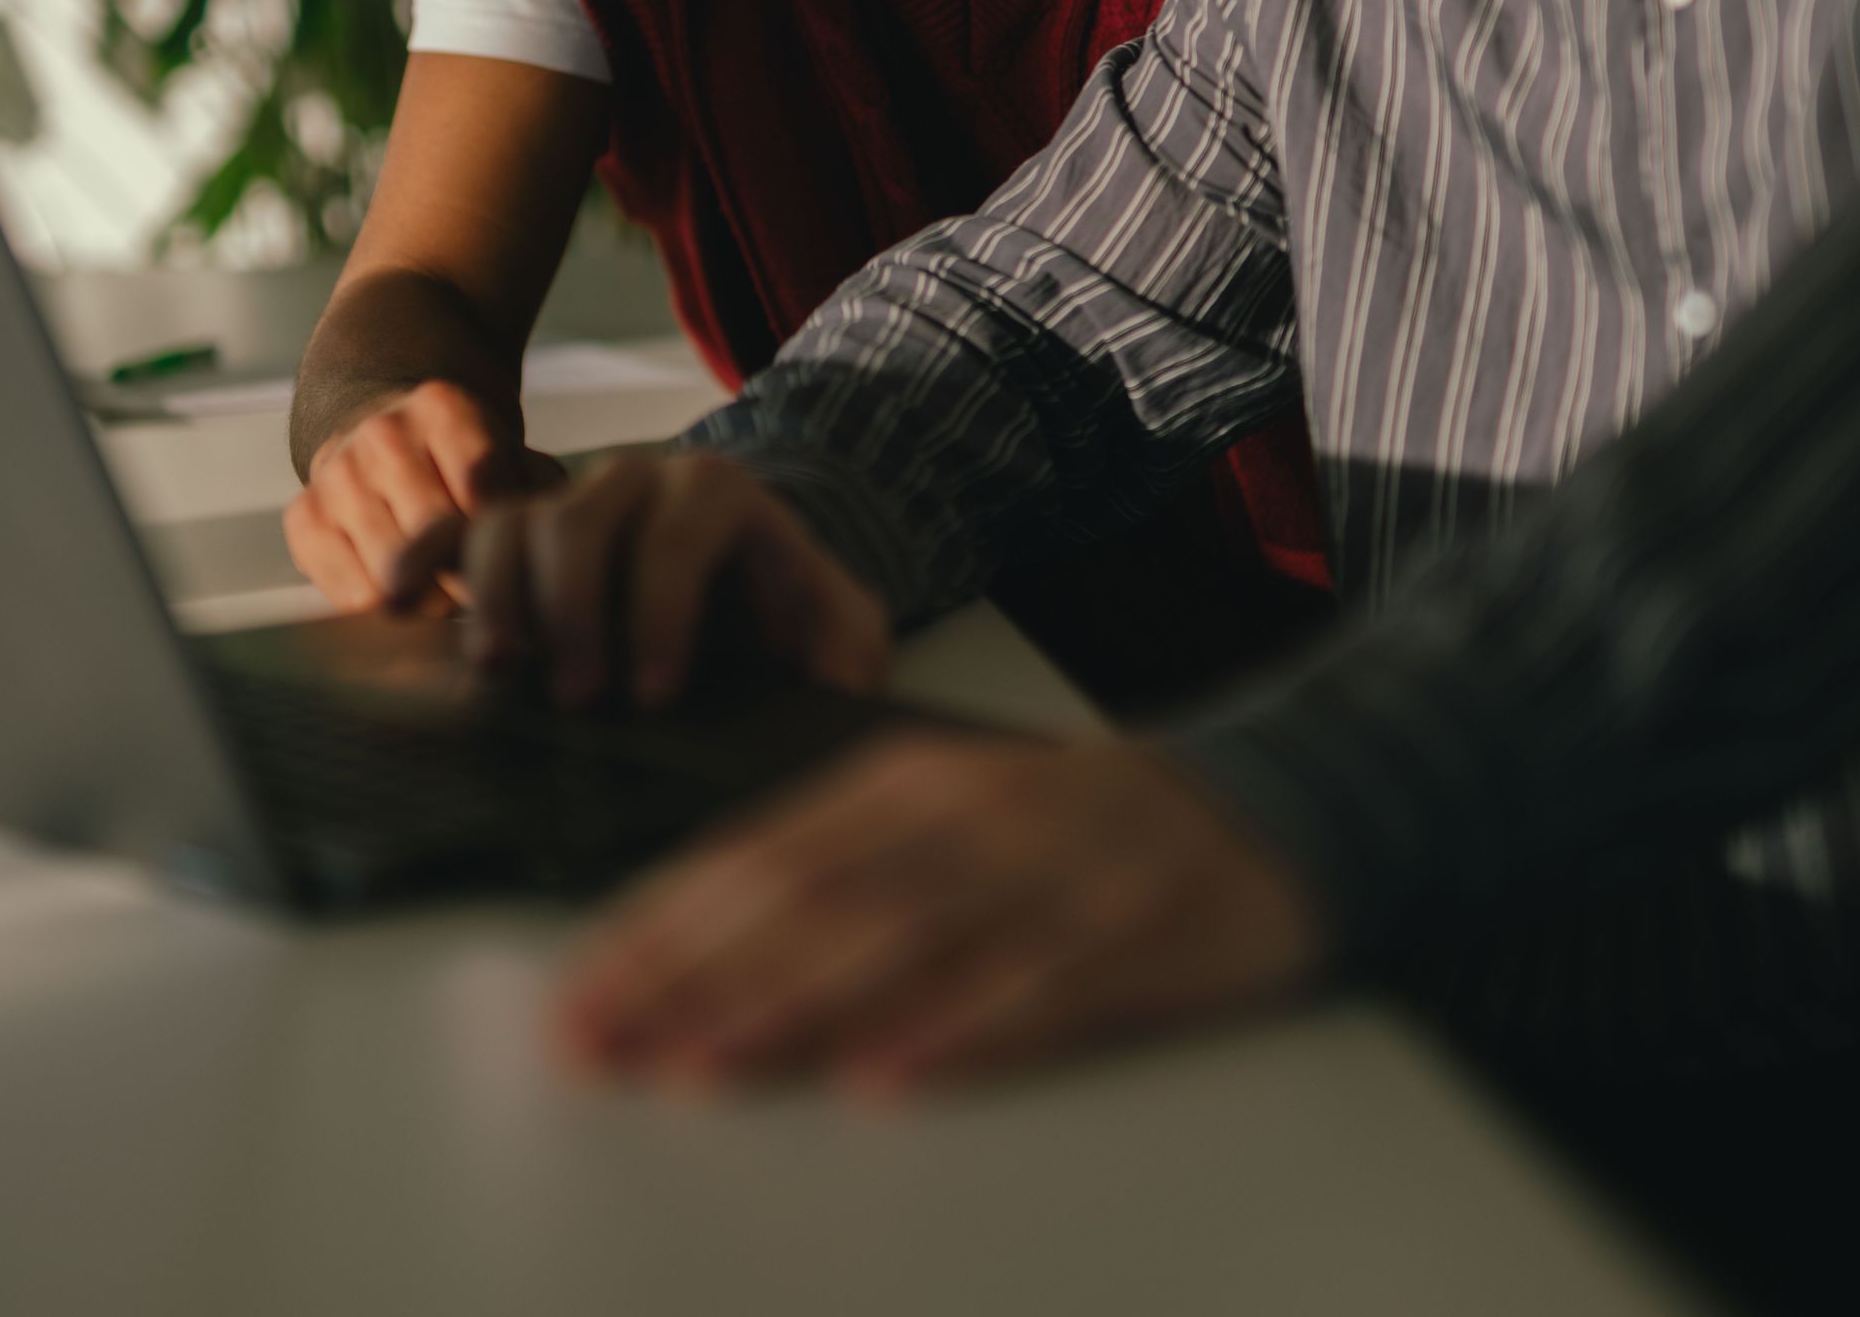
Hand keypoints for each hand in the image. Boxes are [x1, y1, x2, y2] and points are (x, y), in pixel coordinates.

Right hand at [284, 379, 562, 611]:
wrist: (385, 441)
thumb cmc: (465, 465)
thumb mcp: (511, 458)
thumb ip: (537, 494)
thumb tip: (532, 548)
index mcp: (441, 407)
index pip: (480, 489)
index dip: (498, 539)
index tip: (506, 558)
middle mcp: (382, 434)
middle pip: (433, 537)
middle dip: (464, 578)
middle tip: (477, 588)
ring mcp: (336, 473)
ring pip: (391, 575)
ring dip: (427, 601)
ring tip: (442, 591)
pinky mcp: (303, 516)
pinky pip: (350, 593)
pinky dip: (382, 608)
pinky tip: (398, 590)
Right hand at [382, 444, 887, 709]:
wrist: (746, 600)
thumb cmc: (790, 623)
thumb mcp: (840, 633)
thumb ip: (848, 650)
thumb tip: (836, 682)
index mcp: (720, 496)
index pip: (681, 534)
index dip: (662, 609)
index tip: (651, 693)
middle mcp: (637, 483)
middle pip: (584, 521)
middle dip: (575, 610)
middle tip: (576, 697)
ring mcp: (570, 502)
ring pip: (514, 523)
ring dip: (498, 596)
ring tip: (497, 670)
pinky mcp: (519, 535)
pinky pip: (459, 530)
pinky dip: (423, 560)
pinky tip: (392, 605)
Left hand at [557, 734, 1323, 1094]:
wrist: (1281, 800)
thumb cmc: (1085, 835)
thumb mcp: (954, 826)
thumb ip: (842, 876)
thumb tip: (694, 954)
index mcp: (908, 783)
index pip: (757, 856)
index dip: (660, 928)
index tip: (578, 997)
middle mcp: (970, 815)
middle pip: (808, 896)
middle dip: (693, 972)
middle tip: (605, 1044)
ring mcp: (1055, 870)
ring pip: (903, 937)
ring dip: (792, 1003)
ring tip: (702, 1063)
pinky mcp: (1137, 931)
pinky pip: (1034, 989)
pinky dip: (954, 1029)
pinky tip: (885, 1075)